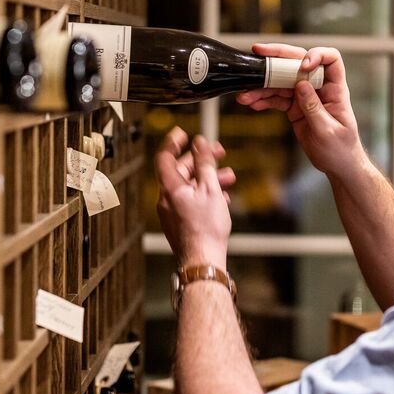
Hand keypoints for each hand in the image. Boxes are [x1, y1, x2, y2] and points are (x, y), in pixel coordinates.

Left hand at [155, 127, 235, 268]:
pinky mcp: (178, 223)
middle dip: (201, 161)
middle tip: (218, 153)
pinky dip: (203, 194)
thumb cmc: (207, 228)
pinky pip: (189, 201)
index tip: (182, 133)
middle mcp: (166, 199)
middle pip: (180, 171)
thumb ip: (205, 163)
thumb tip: (200, 143)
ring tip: (228, 177)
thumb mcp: (211, 189)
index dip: (173, 142)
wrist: (203, 260)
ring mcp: (171, 212)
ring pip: (188, 187)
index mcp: (170, 188)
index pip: (165, 157)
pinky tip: (220, 197)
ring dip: (207, 178)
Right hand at [236, 44, 366, 181]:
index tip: (302, 64)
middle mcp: (320, 88)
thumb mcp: (327, 131)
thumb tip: (300, 85)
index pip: (331, 59)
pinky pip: (277, 98)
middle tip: (258, 52)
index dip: (317, 55)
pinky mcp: (295, 107)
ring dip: (263, 86)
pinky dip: (264, 100)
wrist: (337, 165)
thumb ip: (313, 107)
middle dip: (278, 57)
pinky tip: (252, 104)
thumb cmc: (341, 149)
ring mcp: (306, 96)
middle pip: (299, 62)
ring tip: (246, 95)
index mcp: (335, 89)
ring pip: (282, 81)